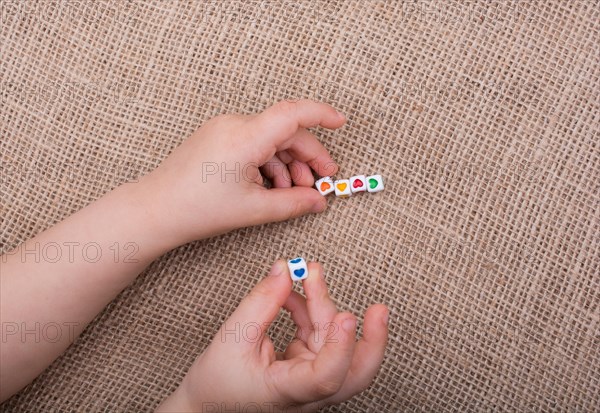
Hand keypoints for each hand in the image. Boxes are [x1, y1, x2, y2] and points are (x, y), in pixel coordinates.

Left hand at [143, 100, 344, 244]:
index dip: (322, 114)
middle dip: (309, 157)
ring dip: (289, 164)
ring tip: (296, 192)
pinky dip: (270, 163)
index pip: (292, 113)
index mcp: (245, 137)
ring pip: (271, 139)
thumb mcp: (254, 209)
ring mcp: (225, 129)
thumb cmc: (198, 208)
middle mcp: (235, 125)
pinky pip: (254, 143)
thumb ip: (293, 203)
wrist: (156, 210)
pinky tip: (275, 187)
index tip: (342, 122)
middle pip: (286, 131)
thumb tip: (319, 201)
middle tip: (323, 181)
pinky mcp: (219, 138)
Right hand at [156, 261, 388, 411]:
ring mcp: (309, 380)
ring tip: (307, 272)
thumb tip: (285, 269)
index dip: (341, 347)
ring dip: (323, 304)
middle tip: (379, 309)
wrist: (206, 404)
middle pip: (353, 372)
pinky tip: (292, 294)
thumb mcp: (233, 337)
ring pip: (333, 341)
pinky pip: (317, 334)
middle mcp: (307, 391)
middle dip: (371, 339)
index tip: (346, 316)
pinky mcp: (305, 366)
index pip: (326, 377)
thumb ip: (262, 301)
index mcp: (288, 393)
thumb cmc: (217, 383)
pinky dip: (308, 310)